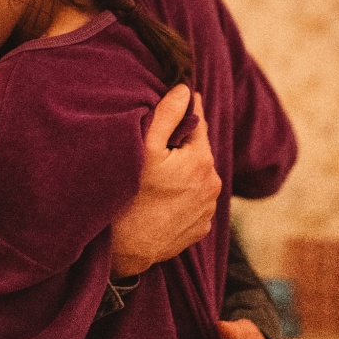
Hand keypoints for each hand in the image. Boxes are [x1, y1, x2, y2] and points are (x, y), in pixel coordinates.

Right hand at [110, 84, 220, 277]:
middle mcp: (213, 185)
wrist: (125, 249)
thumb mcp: (145, 147)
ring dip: (183, 172)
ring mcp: (208, 210)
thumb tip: (185, 89)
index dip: (186, 111)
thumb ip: (167, 114)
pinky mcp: (200, 229)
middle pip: (197, 152)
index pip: (198, 123)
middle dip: (182, 146)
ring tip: (157, 175)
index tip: (178, 102)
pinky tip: (160, 198)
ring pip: (196, 177)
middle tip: (157, 145)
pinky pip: (194, 202)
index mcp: (203, 160)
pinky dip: (182, 196)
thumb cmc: (130, 195)